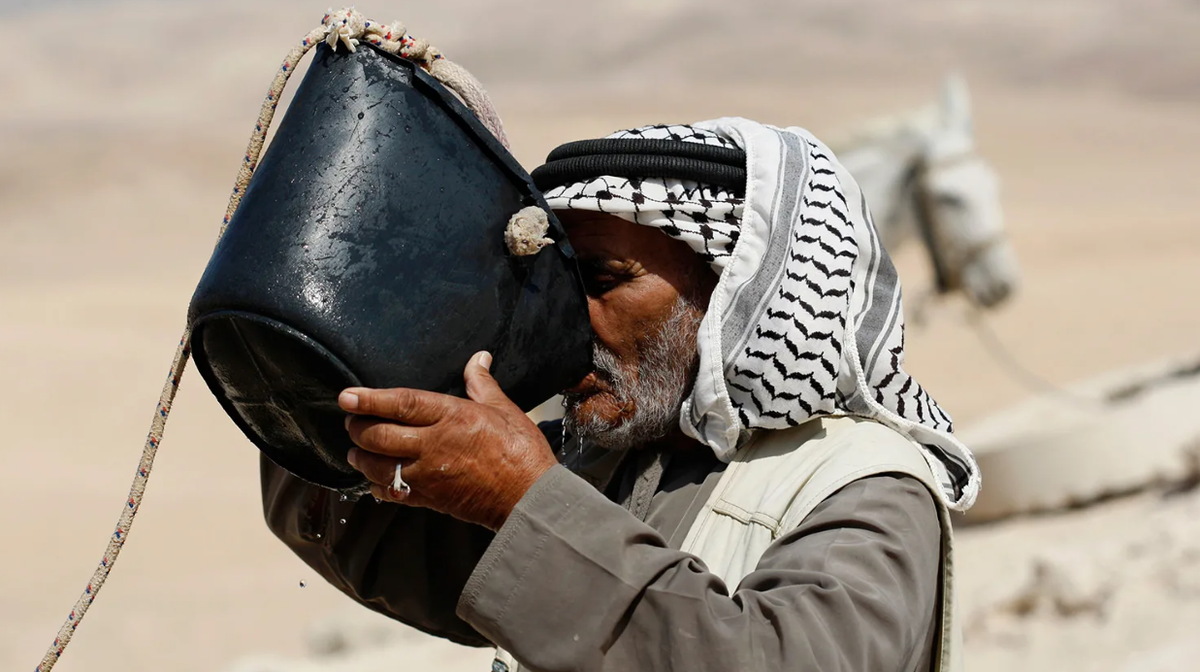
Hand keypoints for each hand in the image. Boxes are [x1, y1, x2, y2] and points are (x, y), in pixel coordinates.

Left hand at [340, 351, 557, 530]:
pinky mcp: (429, 499)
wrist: (529, 498)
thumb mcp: (503, 409)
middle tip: (352, 421)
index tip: (346, 397)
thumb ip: (482, 383)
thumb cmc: (521, 451)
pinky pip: (390, 492)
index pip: (401, 404)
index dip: (369, 400)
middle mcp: (433, 445)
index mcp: (451, 417)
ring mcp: (428, 475)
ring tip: (357, 449)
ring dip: (361, 457)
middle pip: (378, 436)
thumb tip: (479, 358)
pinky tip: (375, 477)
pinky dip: (376, 485)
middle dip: (357, 428)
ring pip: (377, 466)